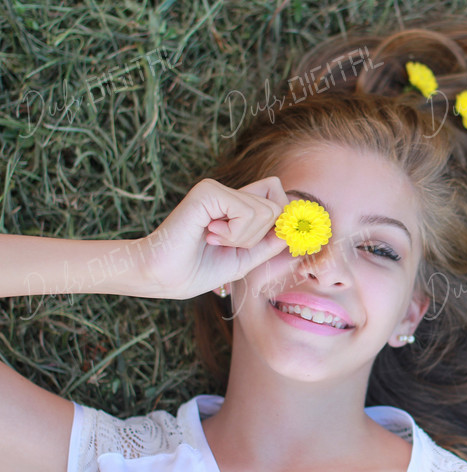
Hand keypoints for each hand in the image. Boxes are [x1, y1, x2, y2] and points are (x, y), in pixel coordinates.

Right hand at [141, 177, 289, 299]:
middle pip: (277, 205)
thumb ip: (270, 242)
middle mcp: (227, 191)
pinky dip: (235, 233)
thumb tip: (295, 229)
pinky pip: (249, 211)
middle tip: (225, 243)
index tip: (266, 242)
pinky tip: (209, 234)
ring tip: (214, 240)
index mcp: (235, 205)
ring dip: (244, 237)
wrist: (162, 277)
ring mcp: (217, 188)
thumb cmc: (196, 270)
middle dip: (258, 236)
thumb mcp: (244, 259)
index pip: (278, 196)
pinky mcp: (208, 191)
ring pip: (267, 211)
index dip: (282, 221)